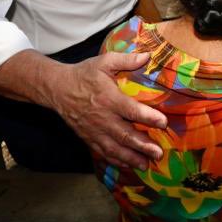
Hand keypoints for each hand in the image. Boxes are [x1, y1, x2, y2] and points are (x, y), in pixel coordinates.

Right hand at [49, 52, 167, 170]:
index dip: (148, 117)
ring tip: (146, 165)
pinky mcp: (88, 138)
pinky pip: (103, 153)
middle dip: (143, 146)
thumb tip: (148, 56)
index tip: (163, 122)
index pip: (131, 110)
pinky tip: (128, 165)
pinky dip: (116, 161)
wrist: (57, 89)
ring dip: (131, 158)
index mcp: (109, 99)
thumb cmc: (84, 74)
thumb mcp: (104, 61)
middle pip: (124, 135)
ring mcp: (94, 131)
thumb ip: (126, 59)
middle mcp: (102, 118)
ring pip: (114, 148)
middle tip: (159, 153)